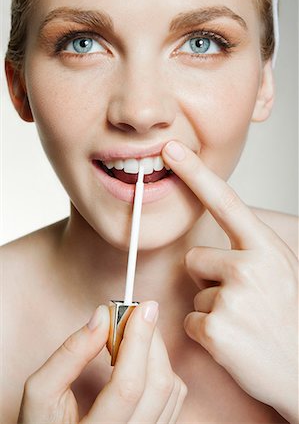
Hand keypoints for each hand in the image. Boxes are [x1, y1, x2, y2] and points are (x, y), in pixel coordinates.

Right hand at [18, 301, 186, 422]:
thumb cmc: (43, 422)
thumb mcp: (42, 392)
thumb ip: (69, 354)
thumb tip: (102, 316)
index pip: (128, 385)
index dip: (139, 340)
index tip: (142, 307)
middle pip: (157, 386)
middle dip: (151, 340)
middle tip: (137, 314)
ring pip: (171, 390)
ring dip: (157, 352)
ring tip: (133, 336)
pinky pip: (174, 397)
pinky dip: (161, 368)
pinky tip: (139, 359)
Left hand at [162, 141, 297, 423]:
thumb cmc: (288, 316)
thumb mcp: (278, 269)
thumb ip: (247, 248)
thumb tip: (211, 241)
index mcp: (264, 247)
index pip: (224, 200)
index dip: (195, 172)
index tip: (172, 149)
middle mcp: (249, 266)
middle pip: (194, 257)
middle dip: (208, 276)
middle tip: (240, 298)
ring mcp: (232, 298)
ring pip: (194, 291)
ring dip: (211, 306)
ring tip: (242, 321)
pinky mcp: (216, 330)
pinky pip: (191, 319)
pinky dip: (206, 331)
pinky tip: (233, 341)